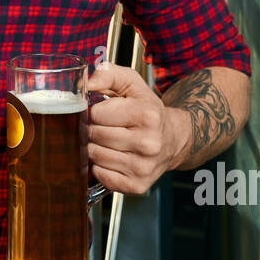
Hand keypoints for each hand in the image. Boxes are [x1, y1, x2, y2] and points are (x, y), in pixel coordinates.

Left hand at [85, 63, 189, 194]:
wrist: (173, 139)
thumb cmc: (147, 110)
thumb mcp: (132, 84)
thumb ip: (108, 74)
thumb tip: (86, 83)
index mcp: (147, 115)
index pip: (98, 113)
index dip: (97, 111)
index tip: (106, 112)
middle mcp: (149, 143)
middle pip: (95, 135)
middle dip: (94, 129)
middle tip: (105, 127)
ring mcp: (144, 167)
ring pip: (96, 156)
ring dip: (95, 147)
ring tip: (109, 142)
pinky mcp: (138, 185)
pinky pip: (102, 176)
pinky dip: (100, 167)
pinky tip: (112, 157)